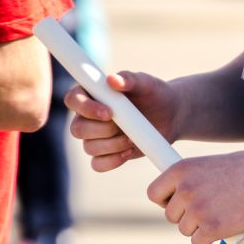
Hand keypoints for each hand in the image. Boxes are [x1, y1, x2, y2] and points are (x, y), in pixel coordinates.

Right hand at [66, 71, 180, 171]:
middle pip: (77, 129)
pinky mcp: (107, 153)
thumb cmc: (155, 94)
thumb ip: (130, 78)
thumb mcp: (146, 83)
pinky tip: (128, 151)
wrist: (170, 115)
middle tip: (125, 126)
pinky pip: (97, 165)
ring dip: (111, 146)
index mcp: (92, 93)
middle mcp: (88, 116)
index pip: (72, 100)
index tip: (109, 112)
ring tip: (132, 139)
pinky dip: (112, 161)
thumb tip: (112, 79)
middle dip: (102, 130)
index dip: (85, 108)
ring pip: (89, 148)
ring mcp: (96, 136)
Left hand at [147, 150, 243, 243]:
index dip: (165, 201)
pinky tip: (225, 227)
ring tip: (222, 215)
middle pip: (170, 216)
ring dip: (200, 228)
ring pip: (185, 230)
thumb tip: (176, 196)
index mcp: (181, 169)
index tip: (178, 204)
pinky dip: (210, 239)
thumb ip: (192, 179)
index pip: (153, 193)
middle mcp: (185, 189)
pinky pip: (198, 242)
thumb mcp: (212, 165)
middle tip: (208, 211)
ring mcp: (198, 210)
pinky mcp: (212, 228)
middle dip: (186, 217)